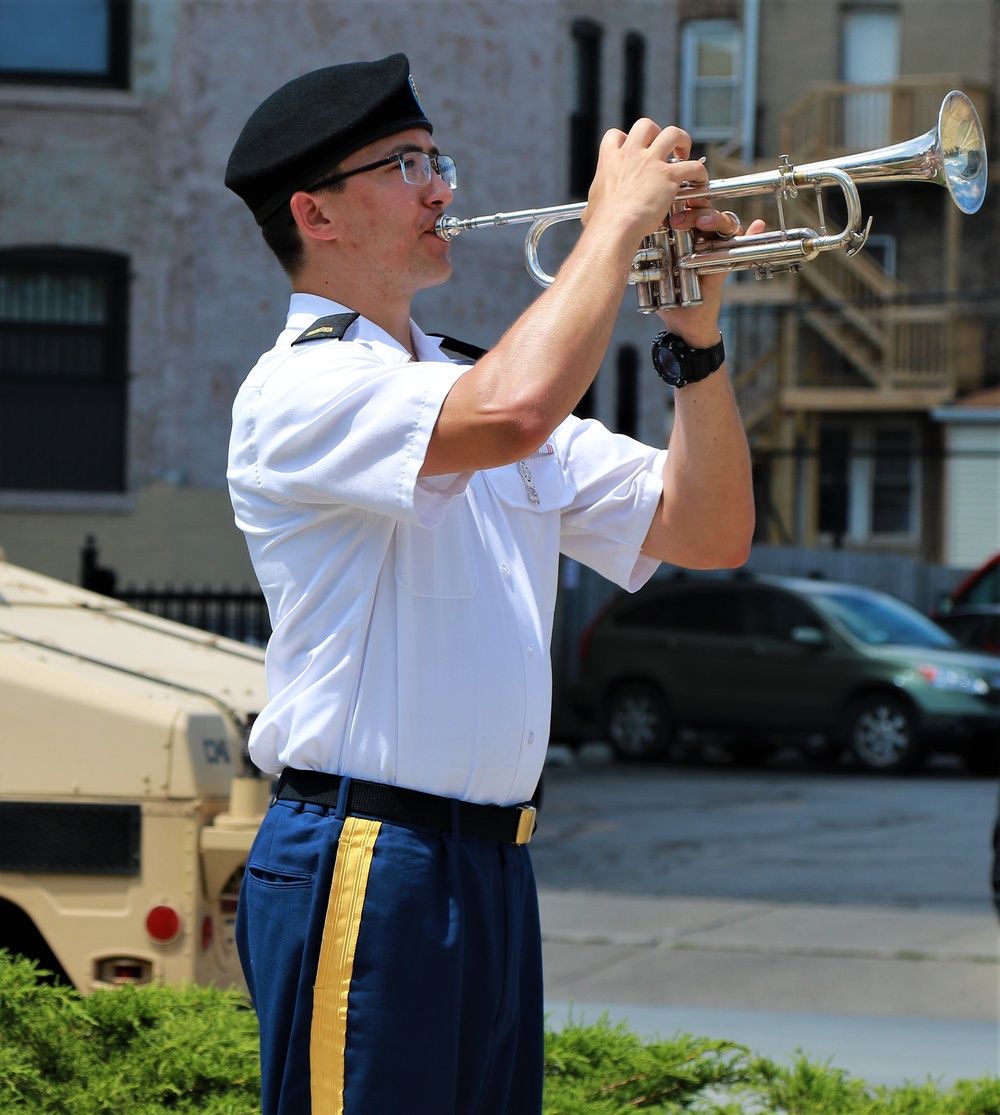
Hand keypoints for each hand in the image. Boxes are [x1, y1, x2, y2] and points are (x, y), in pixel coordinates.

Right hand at [581, 119, 709, 241]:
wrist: (615, 227)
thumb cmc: (601, 222)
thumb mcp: (591, 207)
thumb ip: (594, 204)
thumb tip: (588, 213)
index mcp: (610, 160)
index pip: (616, 135)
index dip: (625, 139)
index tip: (632, 149)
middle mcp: (632, 155)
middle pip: (646, 125)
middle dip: (656, 132)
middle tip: (662, 148)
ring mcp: (651, 163)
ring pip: (673, 133)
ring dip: (682, 140)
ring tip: (685, 153)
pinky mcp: (669, 176)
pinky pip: (692, 166)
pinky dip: (700, 173)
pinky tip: (700, 182)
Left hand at [656, 206, 766, 346]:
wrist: (682, 324)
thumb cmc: (666, 296)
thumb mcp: (654, 274)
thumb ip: (647, 256)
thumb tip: (630, 240)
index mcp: (684, 237)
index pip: (685, 211)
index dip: (680, 205)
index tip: (666, 208)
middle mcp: (702, 239)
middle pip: (705, 212)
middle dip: (693, 211)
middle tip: (676, 221)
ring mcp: (716, 250)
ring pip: (724, 223)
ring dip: (716, 218)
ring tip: (702, 223)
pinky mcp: (726, 263)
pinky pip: (740, 246)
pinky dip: (752, 233)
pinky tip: (758, 225)